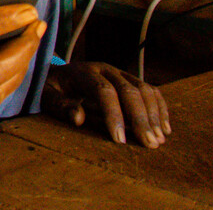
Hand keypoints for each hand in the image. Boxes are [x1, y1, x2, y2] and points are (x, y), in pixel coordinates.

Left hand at [41, 61, 169, 147]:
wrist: (57, 75)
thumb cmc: (52, 88)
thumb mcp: (47, 96)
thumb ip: (60, 106)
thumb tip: (77, 118)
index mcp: (83, 71)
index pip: (104, 91)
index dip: (114, 115)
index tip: (120, 140)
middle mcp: (105, 69)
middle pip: (129, 91)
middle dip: (140, 119)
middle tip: (149, 144)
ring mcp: (120, 73)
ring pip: (144, 90)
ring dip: (154, 115)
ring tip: (158, 139)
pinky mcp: (130, 80)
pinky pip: (151, 91)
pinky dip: (160, 109)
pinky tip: (164, 128)